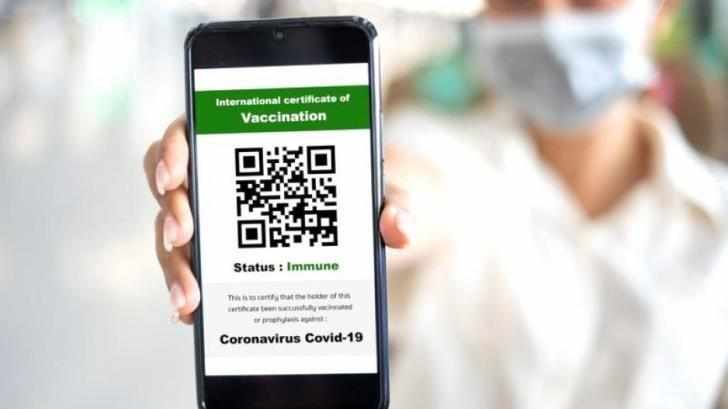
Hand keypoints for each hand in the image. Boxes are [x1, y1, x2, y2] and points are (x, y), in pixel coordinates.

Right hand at [144, 115, 413, 323]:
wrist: (369, 228)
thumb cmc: (366, 196)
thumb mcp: (384, 193)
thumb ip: (396, 204)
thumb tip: (397, 227)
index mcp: (252, 145)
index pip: (193, 131)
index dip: (173, 149)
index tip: (176, 174)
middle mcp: (226, 180)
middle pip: (173, 186)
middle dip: (170, 211)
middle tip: (183, 235)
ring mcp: (221, 221)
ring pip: (175, 234)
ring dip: (175, 265)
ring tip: (190, 299)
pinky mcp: (225, 258)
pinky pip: (193, 271)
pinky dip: (188, 291)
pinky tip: (196, 316)